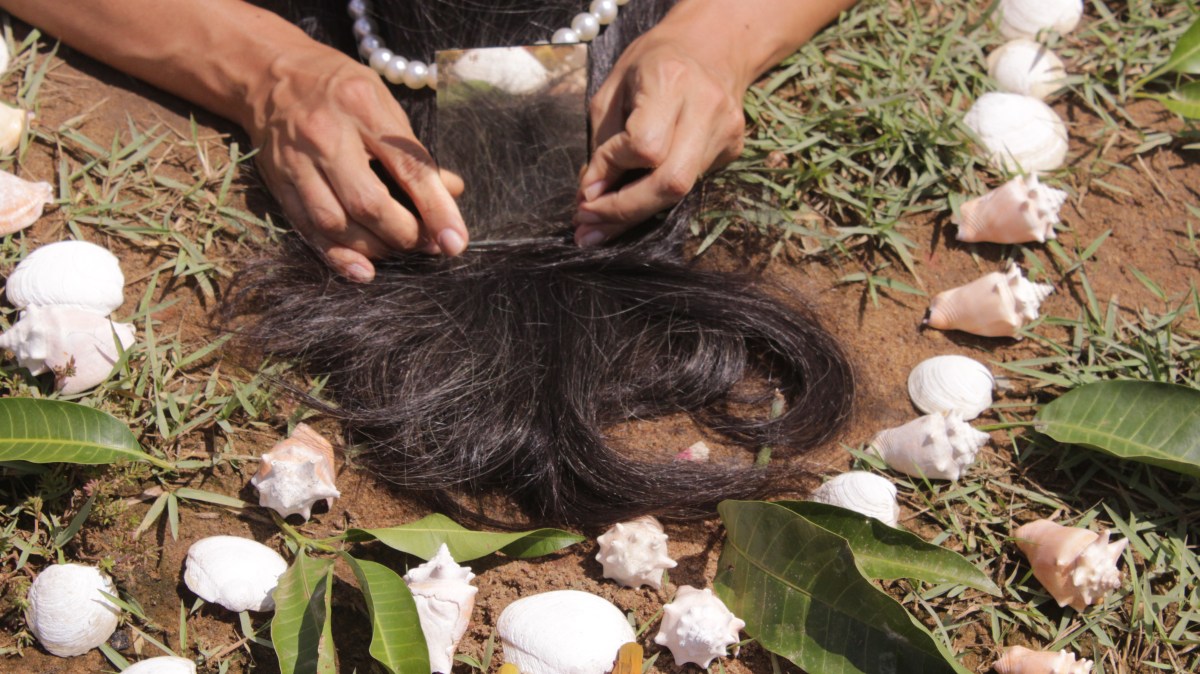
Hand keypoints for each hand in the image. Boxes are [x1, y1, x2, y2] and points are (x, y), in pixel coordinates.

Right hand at [246, 45, 467, 280]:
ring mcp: (298, 162)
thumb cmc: (340, 89)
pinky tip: (363, 270)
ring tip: (398, 250)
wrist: (269, 75)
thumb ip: (413, 151)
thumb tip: (452, 191)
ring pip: (337, 223)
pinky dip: (338, 256)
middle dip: (405, 234)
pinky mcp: (279, 183)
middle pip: (369, 204)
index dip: (436, 209)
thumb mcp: (384, 103)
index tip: (455, 241)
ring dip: (375, 248)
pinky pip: (308, 229)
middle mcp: (327, 136)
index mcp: (363, 108)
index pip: (408, 167)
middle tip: (427, 243)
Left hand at [575, 27, 746, 246]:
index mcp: (671, 80)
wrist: (711, 46)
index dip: (610, 170)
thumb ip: (601, 143)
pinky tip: (632, 202)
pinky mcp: (732, 149)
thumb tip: (590, 195)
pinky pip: (688, 186)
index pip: (643, 145)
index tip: (585, 188)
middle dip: (626, 210)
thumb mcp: (613, 89)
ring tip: (602, 225)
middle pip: (671, 182)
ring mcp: (725, 131)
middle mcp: (706, 107)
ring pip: (681, 192)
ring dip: (637, 214)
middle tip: (589, 224)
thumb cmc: (652, 63)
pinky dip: (655, 199)